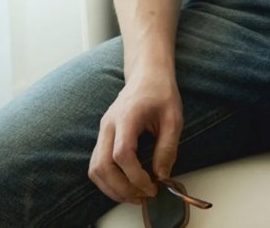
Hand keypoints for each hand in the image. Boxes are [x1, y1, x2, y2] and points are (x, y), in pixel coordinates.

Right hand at [88, 70, 182, 203]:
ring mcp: (103, 130)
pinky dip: (108, 180)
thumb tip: (162, 175)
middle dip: (122, 188)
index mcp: (127, 116)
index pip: (122, 153)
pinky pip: (97, 164)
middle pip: (103, 166)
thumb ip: (168, 147)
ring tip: (135, 195)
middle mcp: (109, 124)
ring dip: (112, 188)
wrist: (147, 75)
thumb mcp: (174, 118)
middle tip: (144, 196)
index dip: (135, 175)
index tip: (152, 185)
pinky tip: (125, 185)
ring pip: (95, 168)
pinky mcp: (103, 136)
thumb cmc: (161, 93)